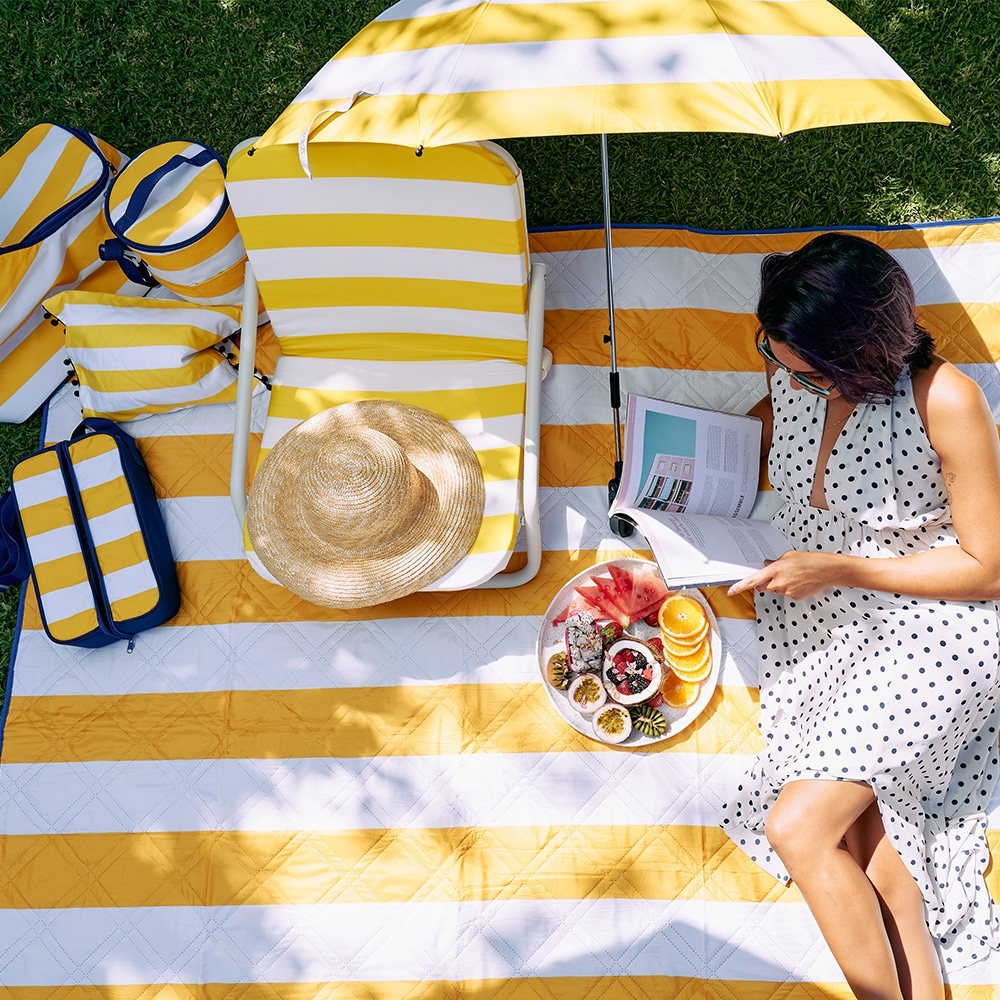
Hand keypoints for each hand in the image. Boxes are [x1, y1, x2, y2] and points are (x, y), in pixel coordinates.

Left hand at [727, 550, 841, 600]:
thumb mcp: (788, 556)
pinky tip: (799, 581)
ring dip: (779, 585)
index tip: (730, 591)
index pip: (752, 581)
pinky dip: (790, 588)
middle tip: (776, 574)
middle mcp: (779, 583)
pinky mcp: (794, 597)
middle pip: (763, 587)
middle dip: (765, 582)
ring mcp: (786, 591)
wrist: (827, 570)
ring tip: (793, 575)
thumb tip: (766, 565)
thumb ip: (774, 562)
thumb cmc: (809, 561)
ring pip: (776, 590)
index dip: (739, 587)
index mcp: (774, 570)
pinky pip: (786, 594)